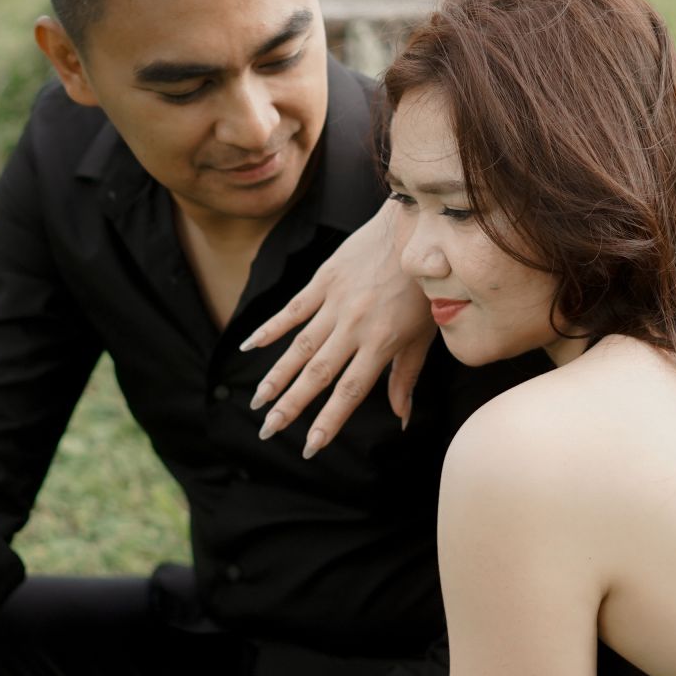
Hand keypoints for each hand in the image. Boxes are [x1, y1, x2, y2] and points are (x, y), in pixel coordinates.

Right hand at [243, 198, 431, 457]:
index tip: (311, 446)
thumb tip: (402, 419)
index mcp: (382, 343)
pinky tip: (249, 346)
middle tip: (269, 431)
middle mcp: (355, 326)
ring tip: (258, 401)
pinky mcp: (325, 279)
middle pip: (318, 374)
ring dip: (277, 376)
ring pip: (300, 347)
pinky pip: (292, 310)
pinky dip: (270, 328)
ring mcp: (336, 302)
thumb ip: (406, 377)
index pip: (350, 391)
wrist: (417, 229)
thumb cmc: (425, 288)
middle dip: (292, 406)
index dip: (329, 421)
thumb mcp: (424, 336)